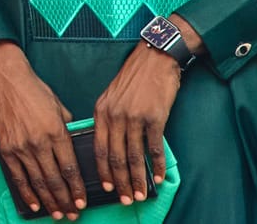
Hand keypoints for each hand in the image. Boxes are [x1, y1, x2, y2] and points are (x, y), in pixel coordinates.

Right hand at [0, 44, 83, 220]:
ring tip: (58, 214)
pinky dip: (26, 193)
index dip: (77, 188)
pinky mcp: (6, 148)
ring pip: (38, 182)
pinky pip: (17, 176)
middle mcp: (39, 142)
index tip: (83, 202)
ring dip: (49, 201)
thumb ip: (68, 131)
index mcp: (57, 132)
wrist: (8, 81)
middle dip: (66, 200)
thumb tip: (75, 150)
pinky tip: (35, 203)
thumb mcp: (61, 109)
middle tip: (73, 214)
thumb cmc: (37, 92)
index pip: (70, 168)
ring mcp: (21, 147)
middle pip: (55, 180)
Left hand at [93, 32, 185, 204]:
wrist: (155, 57)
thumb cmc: (134, 78)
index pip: (98, 148)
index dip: (102, 171)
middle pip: (115, 156)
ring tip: (140, 194)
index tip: (105, 187)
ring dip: (138, 178)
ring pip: (134, 156)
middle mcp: (114, 115)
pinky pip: (154, 147)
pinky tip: (159, 177)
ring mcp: (134, 117)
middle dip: (119, 181)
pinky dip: (157, 165)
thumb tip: (108, 147)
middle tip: (125, 199)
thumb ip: (107, 118)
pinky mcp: (154, 117)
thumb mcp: (111, 95)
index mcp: (100, 111)